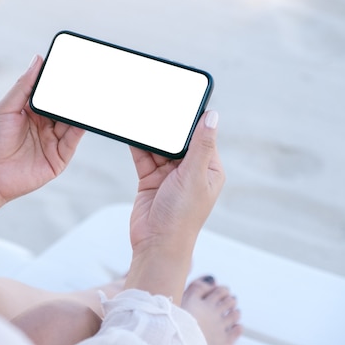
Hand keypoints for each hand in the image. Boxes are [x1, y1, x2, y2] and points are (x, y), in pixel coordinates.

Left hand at [0, 56, 84, 233]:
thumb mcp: (6, 108)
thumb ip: (24, 85)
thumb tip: (38, 59)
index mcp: (31, 112)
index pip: (51, 94)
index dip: (60, 82)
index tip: (72, 66)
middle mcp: (44, 126)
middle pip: (63, 107)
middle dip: (74, 95)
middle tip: (86, 79)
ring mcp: (52, 142)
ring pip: (71, 122)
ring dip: (79, 110)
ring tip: (89, 96)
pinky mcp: (59, 158)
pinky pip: (73, 140)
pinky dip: (80, 128)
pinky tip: (84, 117)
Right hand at [125, 111, 224, 302]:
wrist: (156, 244)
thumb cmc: (181, 216)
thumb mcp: (194, 176)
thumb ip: (201, 145)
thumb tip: (213, 115)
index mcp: (209, 169)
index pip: (202, 136)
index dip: (192, 119)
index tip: (182, 99)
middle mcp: (190, 171)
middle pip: (178, 140)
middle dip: (168, 125)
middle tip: (157, 103)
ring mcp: (169, 175)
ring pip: (159, 147)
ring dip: (152, 134)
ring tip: (142, 113)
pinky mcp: (150, 180)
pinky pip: (144, 156)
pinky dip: (138, 145)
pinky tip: (132, 130)